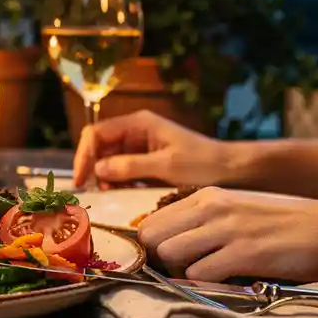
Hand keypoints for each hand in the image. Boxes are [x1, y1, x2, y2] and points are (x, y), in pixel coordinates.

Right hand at [73, 110, 227, 188]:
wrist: (235, 171)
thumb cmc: (205, 164)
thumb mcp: (166, 166)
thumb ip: (130, 166)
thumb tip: (98, 169)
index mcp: (139, 123)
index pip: (97, 133)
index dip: (84, 155)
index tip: (81, 179)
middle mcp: (136, 131)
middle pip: (99, 145)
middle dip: (92, 166)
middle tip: (90, 190)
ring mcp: (141, 146)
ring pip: (109, 158)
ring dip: (103, 175)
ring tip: (105, 193)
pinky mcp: (147, 161)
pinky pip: (123, 169)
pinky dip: (117, 180)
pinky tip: (119, 193)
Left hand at [138, 186, 317, 281]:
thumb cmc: (281, 224)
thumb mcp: (234, 210)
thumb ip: (201, 222)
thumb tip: (165, 245)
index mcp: (206, 197)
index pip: (151, 221)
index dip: (152, 246)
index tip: (164, 261)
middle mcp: (211, 208)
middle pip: (152, 238)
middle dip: (159, 261)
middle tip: (180, 273)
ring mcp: (227, 230)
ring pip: (169, 254)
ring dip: (179, 273)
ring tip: (203, 277)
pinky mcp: (245, 253)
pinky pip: (200, 274)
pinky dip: (205, 284)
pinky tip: (225, 282)